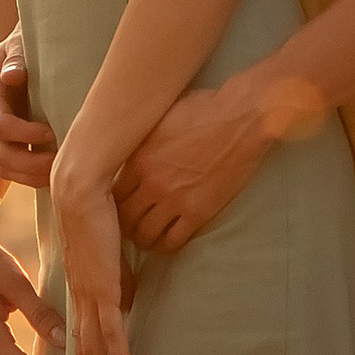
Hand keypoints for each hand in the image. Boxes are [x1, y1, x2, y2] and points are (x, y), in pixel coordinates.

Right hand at [0, 28, 57, 190]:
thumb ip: (16, 57)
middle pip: (2, 154)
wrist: (26, 50)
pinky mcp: (5, 143)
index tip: (53, 132)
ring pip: (5, 167)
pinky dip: (31, 177)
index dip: (27, 134)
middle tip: (61, 161)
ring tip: (60, 172)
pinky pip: (12, 170)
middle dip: (32, 163)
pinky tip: (54, 173)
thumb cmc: (28, 43)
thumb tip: (12, 76)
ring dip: (32, 175)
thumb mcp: (21, 42)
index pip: (1, 125)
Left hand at [50, 167, 133, 354]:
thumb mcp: (107, 251)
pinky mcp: (103, 287)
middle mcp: (81, 298)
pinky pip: (111, 330)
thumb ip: (116, 277)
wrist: (78, 187)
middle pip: (85, 352)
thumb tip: (127, 300)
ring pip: (95, 349)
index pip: (83, 336)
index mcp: (80, 289)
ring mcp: (91, 295)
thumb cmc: (95, 209)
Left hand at [113, 76, 284, 252]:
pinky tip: (168, 241)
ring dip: (144, 240)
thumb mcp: (162, 119)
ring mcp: (174, 200)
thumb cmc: (204, 109)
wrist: (242, 118)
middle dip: (124, 226)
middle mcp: (151, 183)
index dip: (112, 204)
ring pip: (146, 234)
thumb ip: (144, 142)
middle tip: (129, 228)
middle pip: (124, 218)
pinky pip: (174, 240)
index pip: (112, 193)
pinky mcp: (198, 212)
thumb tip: (131, 154)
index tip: (117, 207)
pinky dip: (167, 245)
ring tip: (147, 239)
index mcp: (139, 158)